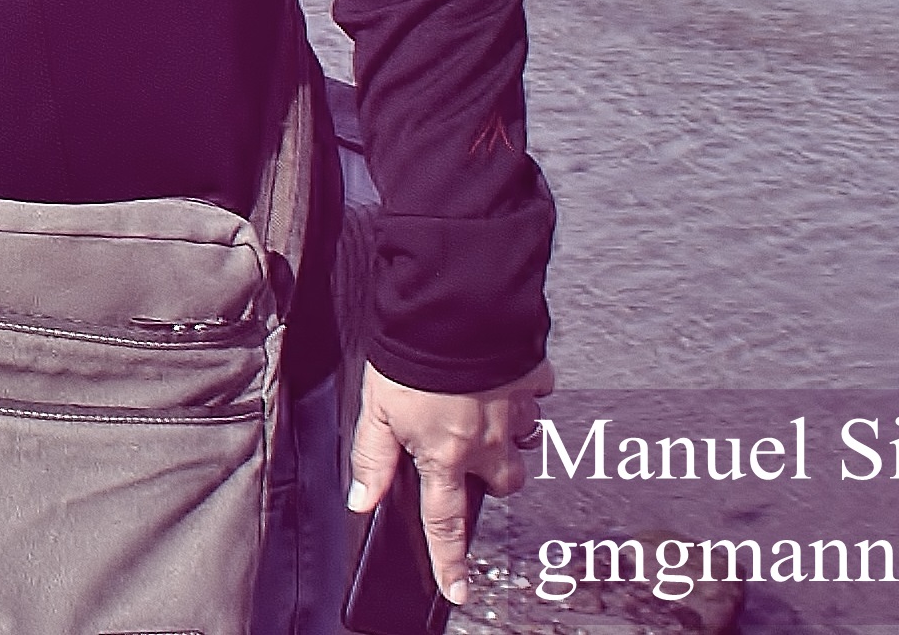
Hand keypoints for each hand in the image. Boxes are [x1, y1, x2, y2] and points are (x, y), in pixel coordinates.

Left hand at [351, 359, 548, 607]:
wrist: (454, 309)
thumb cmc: (411, 356)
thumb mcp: (376, 411)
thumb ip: (371, 459)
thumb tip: (362, 500)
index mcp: (445, 454)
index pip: (445, 522)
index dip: (449, 561)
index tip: (457, 589)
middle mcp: (487, 442)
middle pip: (503, 483)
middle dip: (491, 476)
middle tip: (469, 453)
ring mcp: (516, 413)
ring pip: (522, 441)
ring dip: (506, 433)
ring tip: (481, 407)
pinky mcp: (534, 381)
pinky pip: (536, 397)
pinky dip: (522, 391)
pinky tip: (500, 376)